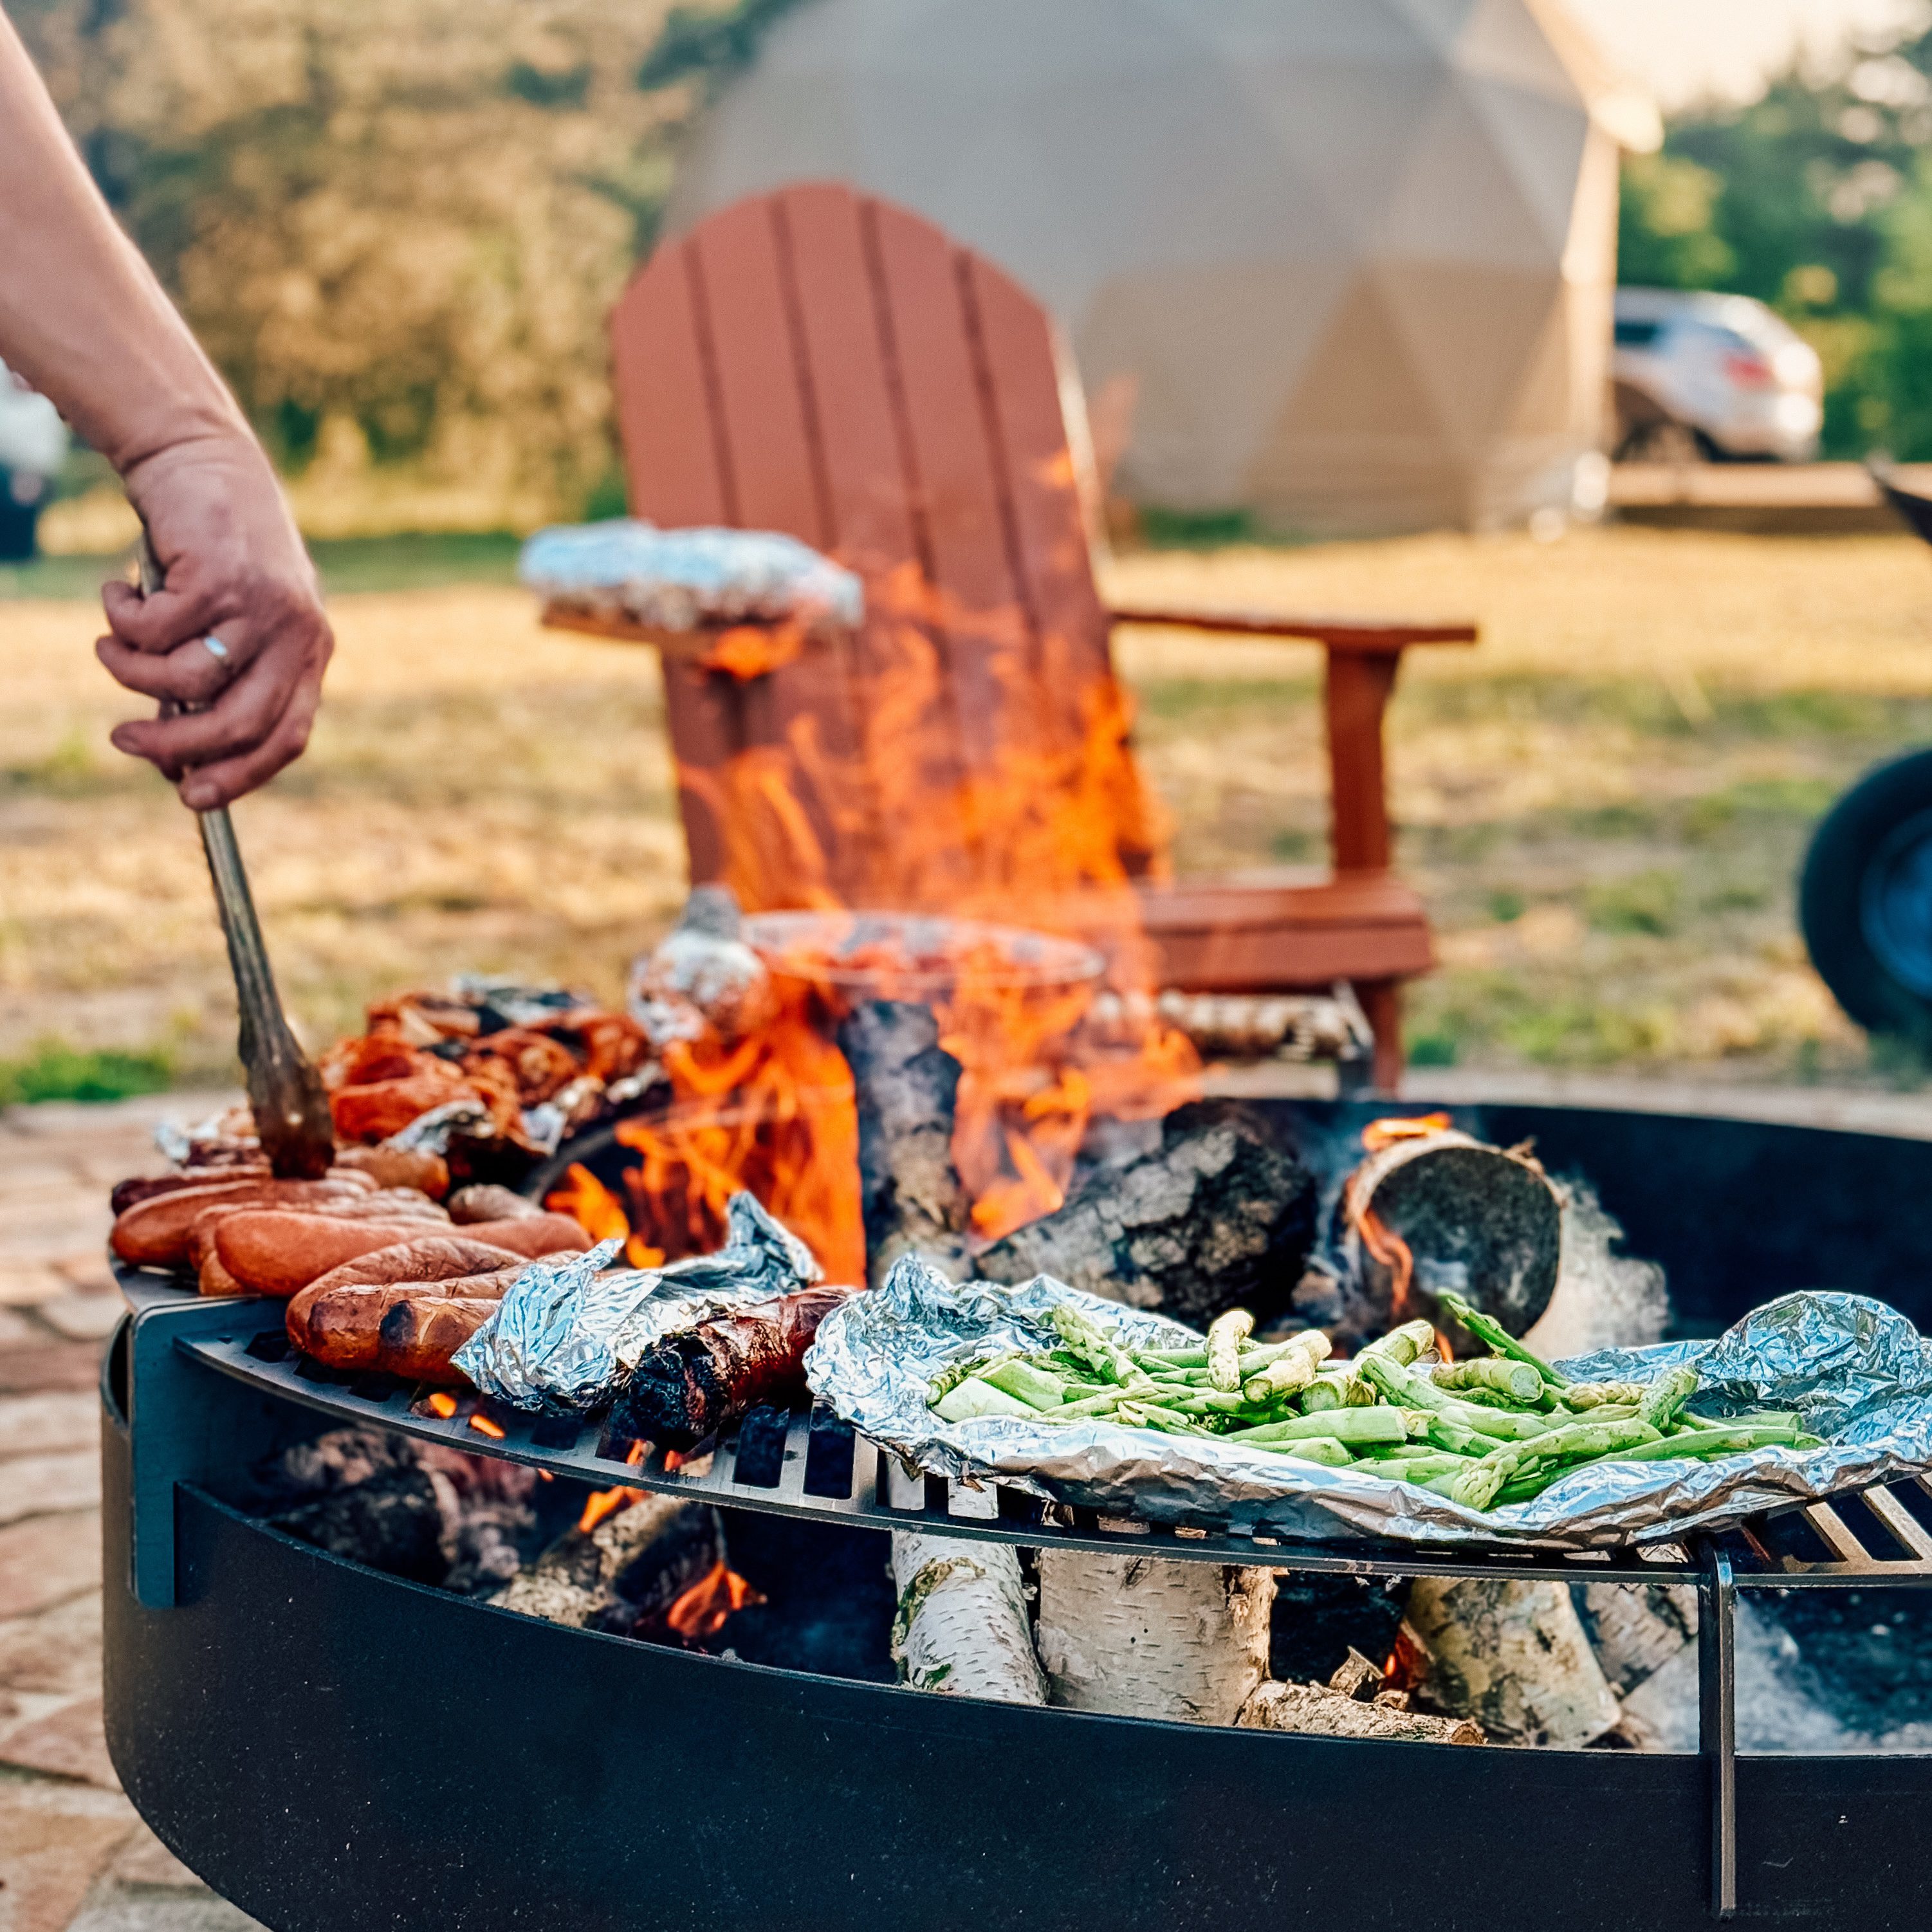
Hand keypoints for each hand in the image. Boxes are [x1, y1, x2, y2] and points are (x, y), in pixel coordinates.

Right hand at [95, 435, 331, 808]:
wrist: (201, 457)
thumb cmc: (212, 548)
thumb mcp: (227, 619)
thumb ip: (214, 679)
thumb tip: (175, 758)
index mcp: (310, 652)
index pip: (288, 735)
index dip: (243, 773)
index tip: (196, 798)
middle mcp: (297, 633)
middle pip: (239, 722)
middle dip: (176, 745)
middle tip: (125, 740)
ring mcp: (261, 606)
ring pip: (187, 679)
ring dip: (132, 673)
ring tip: (110, 646)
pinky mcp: (218, 577)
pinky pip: (155, 631)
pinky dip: (121, 621)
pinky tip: (116, 595)